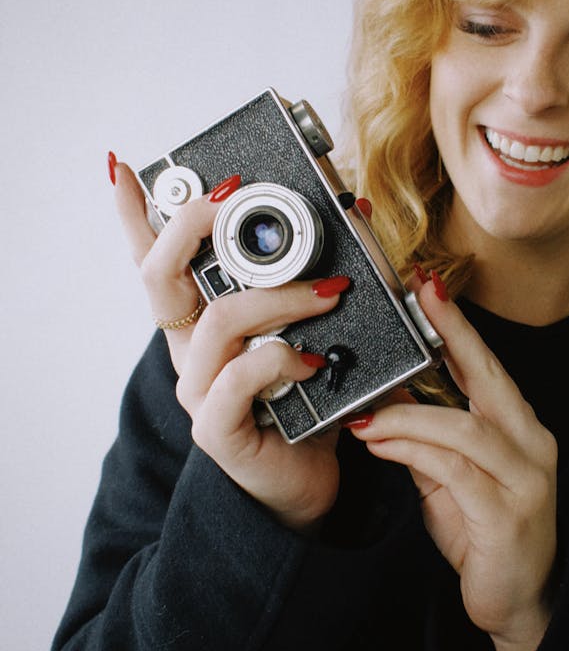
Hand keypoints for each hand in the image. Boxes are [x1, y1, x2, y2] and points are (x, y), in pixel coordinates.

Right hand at [112, 160, 348, 530]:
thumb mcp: (315, 329)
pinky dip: (279, 361)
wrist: (306, 482)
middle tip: (232, 199)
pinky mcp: (218, 428)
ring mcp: (199, 389)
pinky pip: (237, 381)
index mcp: (202, 322)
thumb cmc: (308, 400)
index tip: (126, 169)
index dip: (135, 217)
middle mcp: (189, 350)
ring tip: (329, 292)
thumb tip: (360, 209)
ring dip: (278, 296)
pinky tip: (311, 363)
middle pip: (160, 275)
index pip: (157, 260)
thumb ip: (326, 273)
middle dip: (192, 225)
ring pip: (217, 320)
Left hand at [347, 275, 557, 650]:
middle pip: (489, 378)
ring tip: (365, 413)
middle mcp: (530, 445)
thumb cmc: (484, 533)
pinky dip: (412, 451)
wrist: (518, 602)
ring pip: (464, 427)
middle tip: (415, 300)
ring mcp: (524, 480)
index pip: (486, 366)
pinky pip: (454, 471)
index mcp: (518, 429)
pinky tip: (379, 443)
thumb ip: (425, 437)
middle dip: (451, 336)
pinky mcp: (506, 516)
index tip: (427, 286)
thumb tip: (386, 396)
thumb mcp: (449, 477)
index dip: (458, 326)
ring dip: (407, 415)